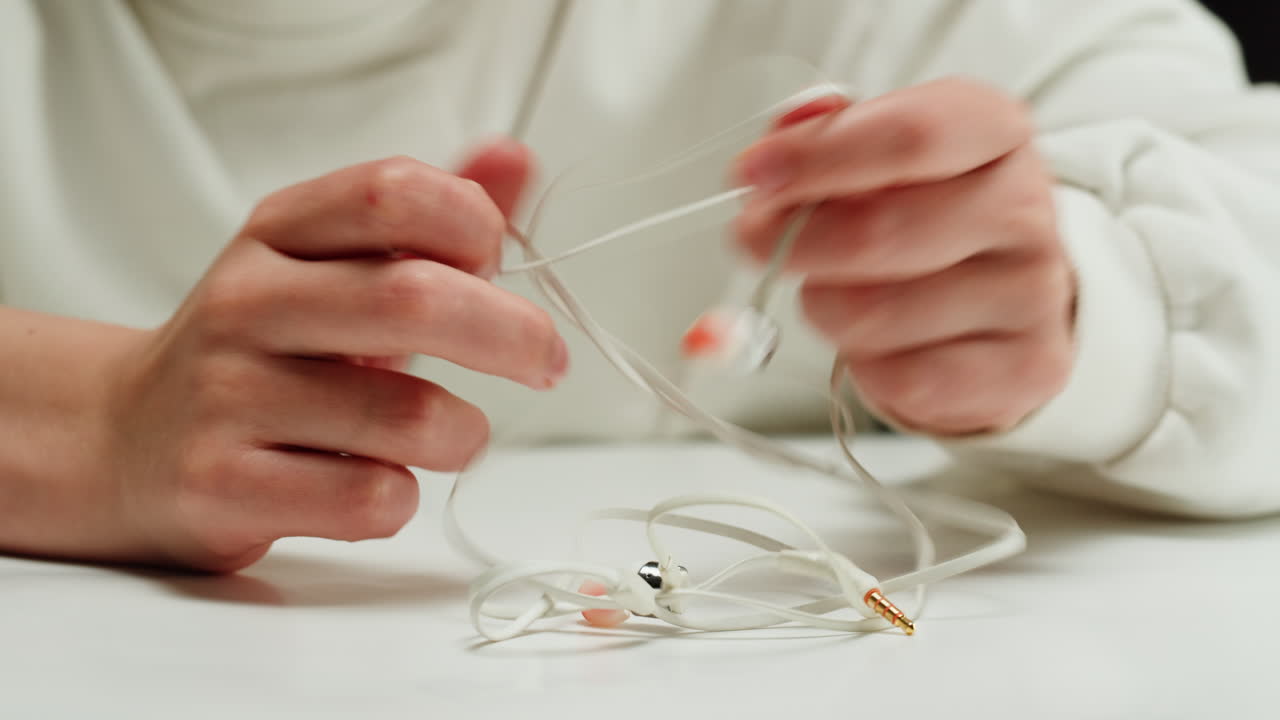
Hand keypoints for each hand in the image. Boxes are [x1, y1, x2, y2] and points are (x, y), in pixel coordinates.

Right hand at [102, 140, 563, 570]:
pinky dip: (404, 498)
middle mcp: (246, 303)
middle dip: (512, 335)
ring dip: (462, 434)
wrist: (127, 439)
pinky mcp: (224, 486)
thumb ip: (428, 218)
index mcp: (278, 233)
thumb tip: (516, 158)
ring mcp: (226, 396)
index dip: (473, 224)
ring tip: (451, 435)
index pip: (392, 192)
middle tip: (544, 360)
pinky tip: (380, 483)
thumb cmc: (262, 349)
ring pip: (407, 417)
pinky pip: (368, 498)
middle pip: (413, 299)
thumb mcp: (330, 267)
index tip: (497, 264)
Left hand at [734, 78, 1074, 435]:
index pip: (910, 135)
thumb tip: (777, 144)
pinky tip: (881, 343)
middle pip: (876, 232)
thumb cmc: (922, 216)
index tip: (752, 173)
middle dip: (793, 243)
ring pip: (873, 314)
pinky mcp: (1028, 366)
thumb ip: (822, 136)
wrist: (1001, 303)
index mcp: (992, 130)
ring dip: (825, 308)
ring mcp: (1034, 291)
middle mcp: (1025, 206)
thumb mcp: (877, 156)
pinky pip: (900, 378)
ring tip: (837, 294)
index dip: (816, 156)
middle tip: (758, 242)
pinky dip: (865, 366)